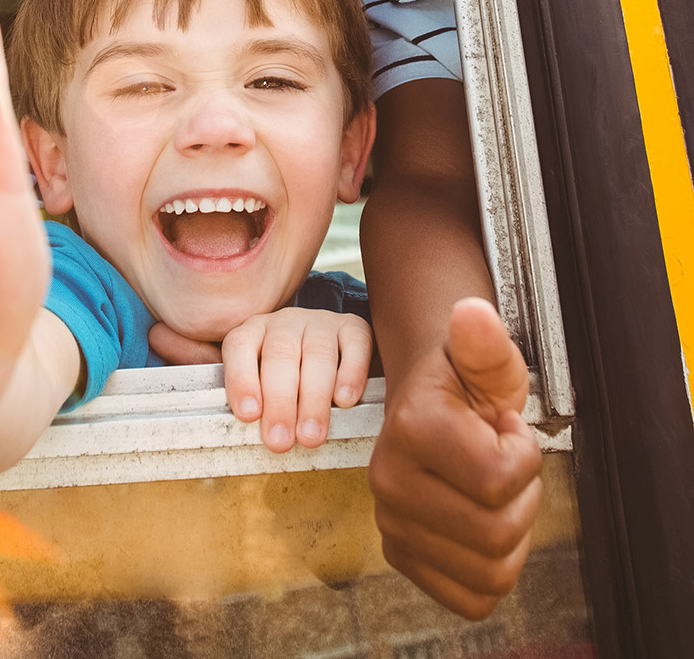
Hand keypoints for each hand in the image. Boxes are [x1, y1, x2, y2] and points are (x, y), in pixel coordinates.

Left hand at [149, 309, 372, 452]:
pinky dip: (351, 371)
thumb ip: (201, 359)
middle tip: (281, 442)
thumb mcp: (240, 368)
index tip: (247, 415)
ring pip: (317, 354)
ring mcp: (321, 323)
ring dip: (314, 397)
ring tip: (312, 436)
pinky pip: (355, 343)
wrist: (329, 349)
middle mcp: (285, 321)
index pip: (240, 345)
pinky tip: (346, 400)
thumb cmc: (276, 369)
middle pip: (281, 354)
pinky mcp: (355, 329)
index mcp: (252, 329)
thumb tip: (155, 334)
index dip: (241, 378)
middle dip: (280, 400)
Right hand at [368, 297, 542, 619]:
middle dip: (521, 499)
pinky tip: (479, 522)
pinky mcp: (401, 555)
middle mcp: (389, 480)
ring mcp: (392, 522)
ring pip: (490, 572)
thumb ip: (485, 341)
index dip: (523, 455)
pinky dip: (490, 570)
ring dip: (509, 533)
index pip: (500, 479)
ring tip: (491, 491)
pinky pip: (472, 598)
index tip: (504, 427)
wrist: (426, 404)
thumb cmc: (462, 383)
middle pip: (496, 534)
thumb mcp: (484, 358)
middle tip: (501, 462)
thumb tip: (473, 314)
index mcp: (411, 429)